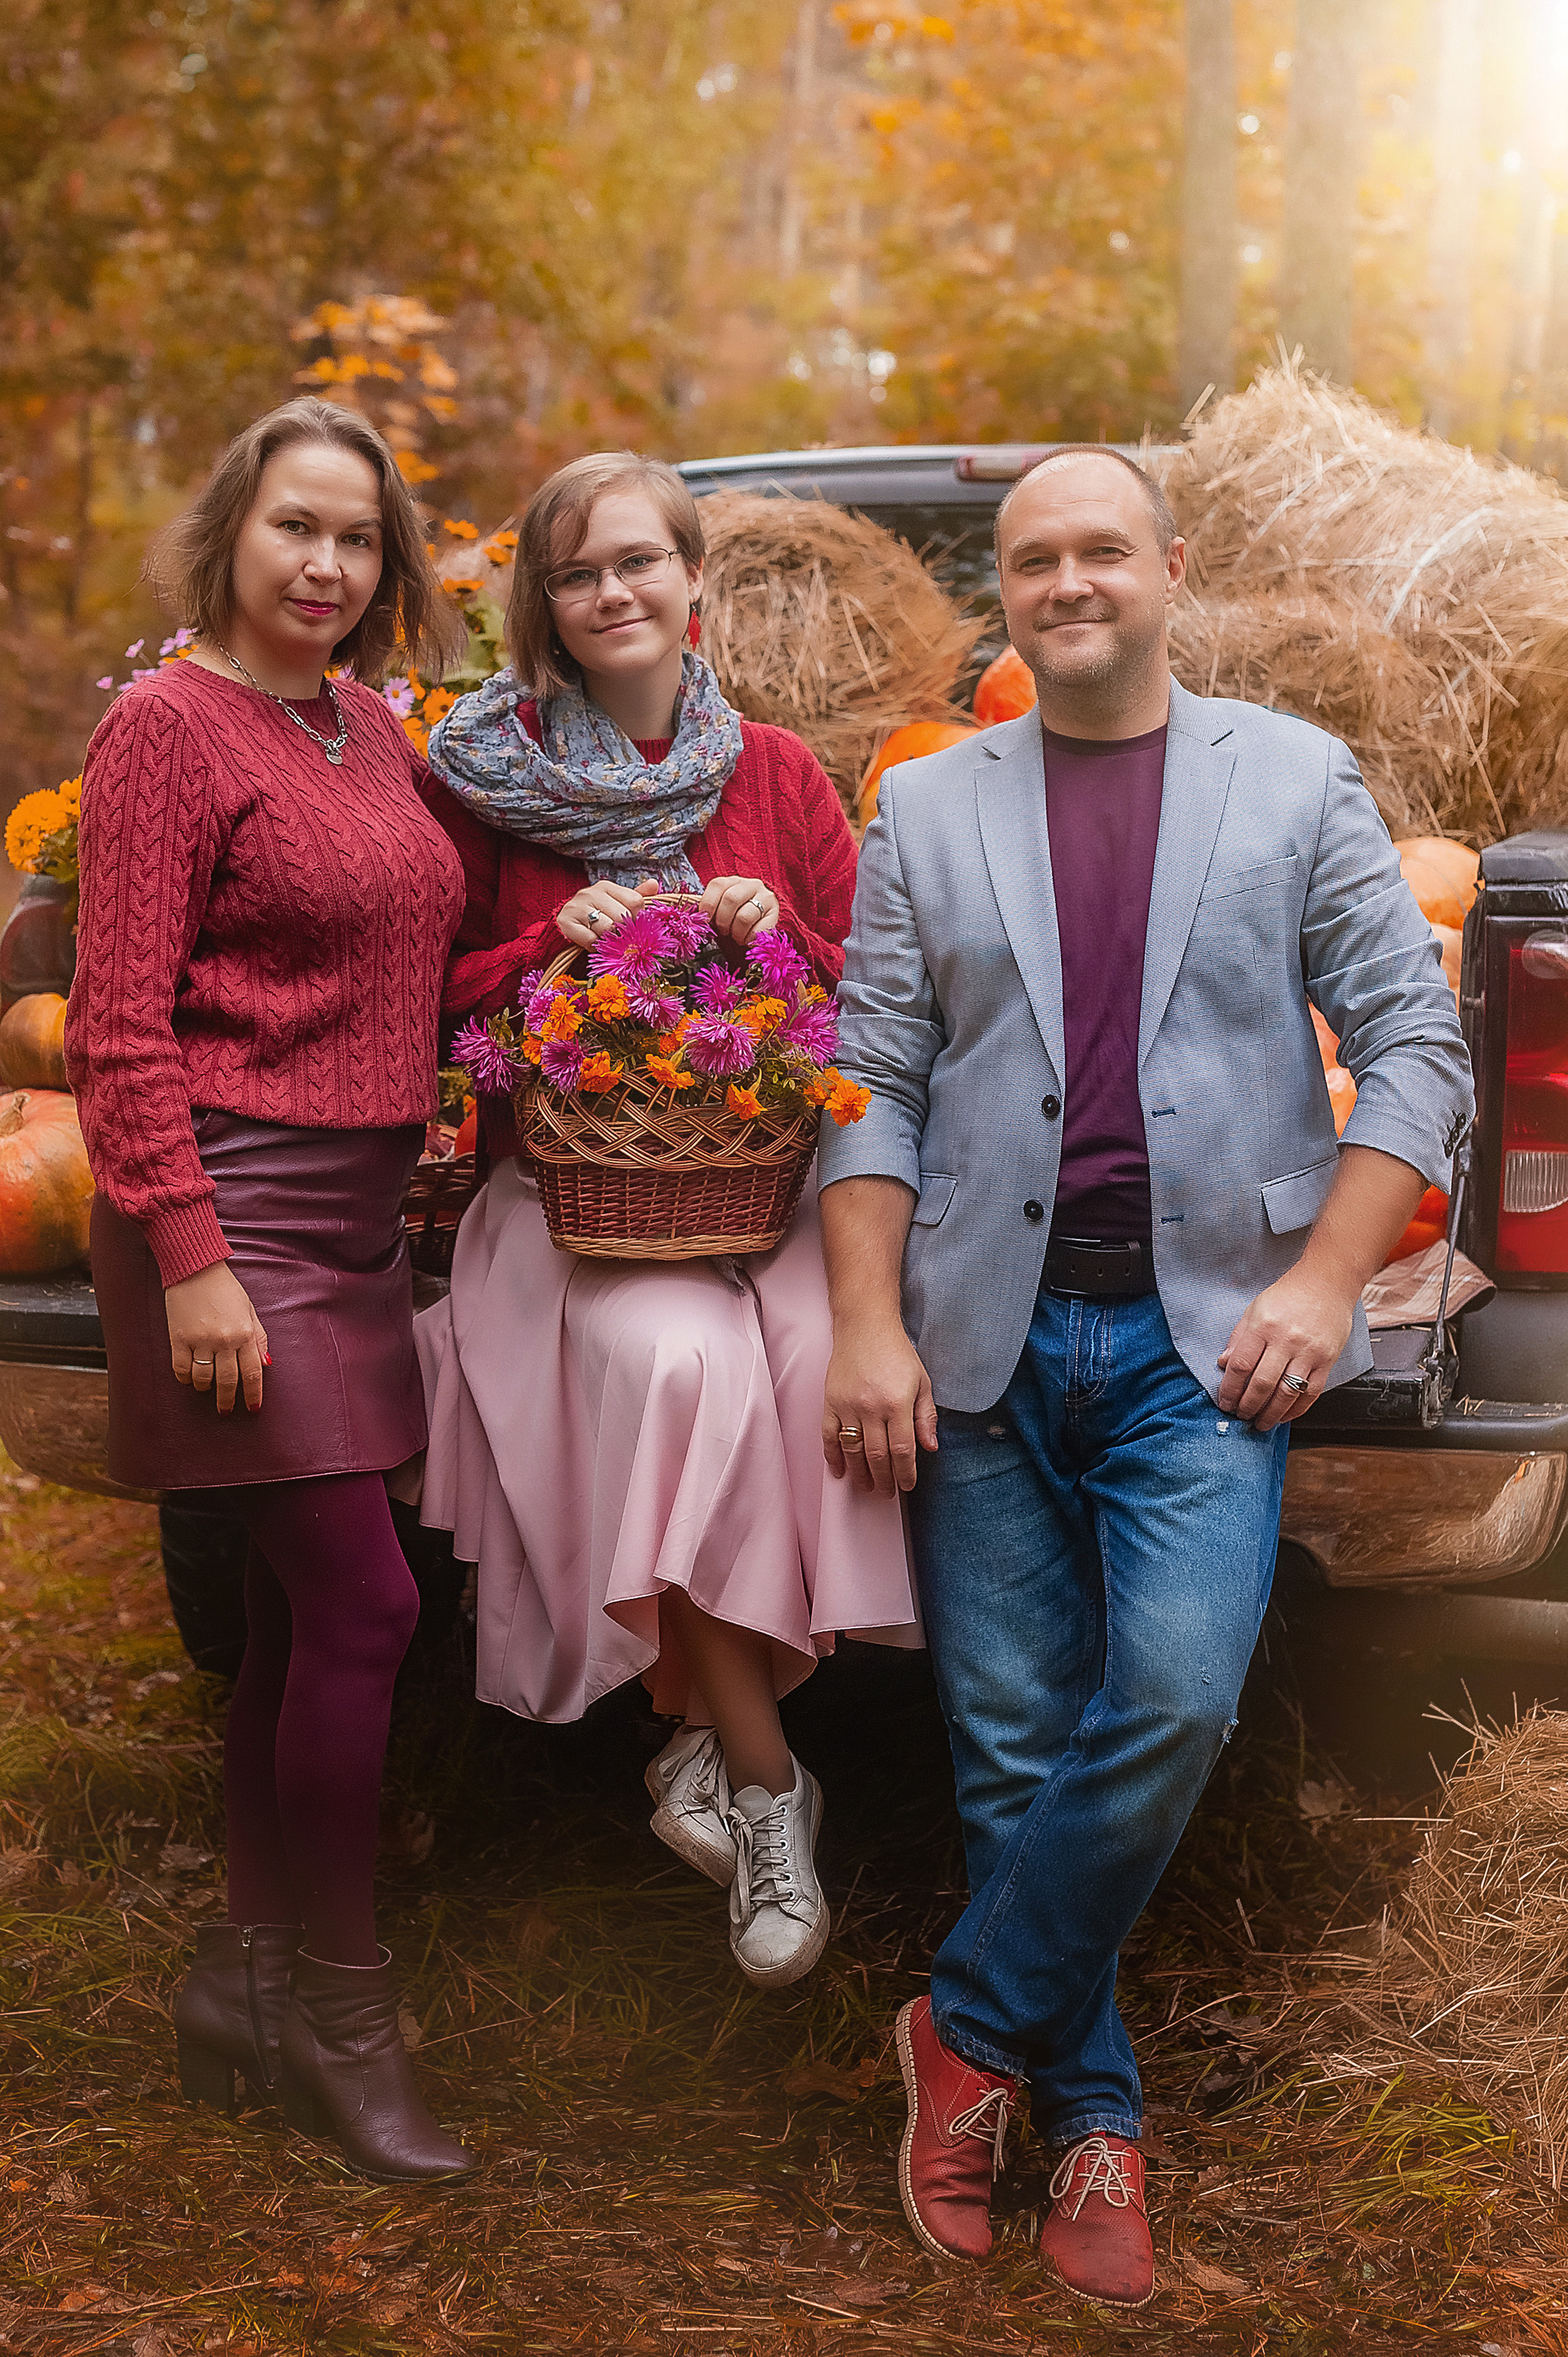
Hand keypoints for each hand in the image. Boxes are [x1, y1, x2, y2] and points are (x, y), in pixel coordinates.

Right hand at [166, 1261, 269, 1414]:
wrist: (195, 1269)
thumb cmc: (225, 1289)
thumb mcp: (249, 1311)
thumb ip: (258, 1338)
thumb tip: (265, 1364)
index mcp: (244, 1333)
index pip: (252, 1373)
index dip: (253, 1394)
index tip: (253, 1408)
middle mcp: (224, 1340)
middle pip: (228, 1381)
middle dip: (228, 1401)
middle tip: (226, 1410)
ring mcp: (200, 1340)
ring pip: (203, 1379)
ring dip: (205, 1388)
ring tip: (206, 1389)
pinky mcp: (178, 1338)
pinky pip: (181, 1368)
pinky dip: (185, 1378)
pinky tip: (189, 1377)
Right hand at [555, 877, 660, 949]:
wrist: (565, 924)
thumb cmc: (596, 914)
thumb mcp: (617, 903)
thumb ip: (636, 896)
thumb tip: (654, 884)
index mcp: (606, 886)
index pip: (635, 901)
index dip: (637, 917)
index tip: (631, 924)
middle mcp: (591, 893)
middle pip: (622, 917)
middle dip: (623, 930)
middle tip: (617, 935)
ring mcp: (577, 906)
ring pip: (607, 929)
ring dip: (608, 939)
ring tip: (604, 938)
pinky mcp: (566, 922)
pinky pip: (590, 940)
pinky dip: (594, 946)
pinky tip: (592, 942)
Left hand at [701, 875, 778, 946]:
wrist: (762, 921)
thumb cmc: (736, 916)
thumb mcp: (722, 908)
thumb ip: (709, 909)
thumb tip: (692, 917)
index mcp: (733, 881)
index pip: (718, 885)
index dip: (708, 904)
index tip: (707, 920)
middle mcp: (751, 885)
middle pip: (731, 899)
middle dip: (723, 921)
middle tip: (723, 931)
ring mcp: (766, 898)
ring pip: (744, 917)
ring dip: (736, 933)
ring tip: (737, 937)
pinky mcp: (775, 914)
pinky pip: (759, 929)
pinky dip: (749, 939)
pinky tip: (748, 939)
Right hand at [823, 1317, 938, 1495]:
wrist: (865, 1326)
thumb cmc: (898, 1353)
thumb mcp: (922, 1382)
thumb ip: (926, 1416)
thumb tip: (930, 1447)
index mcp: (898, 1403)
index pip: (902, 1450)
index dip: (905, 1473)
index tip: (907, 1486)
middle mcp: (871, 1407)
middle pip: (876, 1456)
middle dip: (883, 1479)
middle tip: (886, 1493)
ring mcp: (847, 1405)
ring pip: (853, 1450)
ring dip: (859, 1474)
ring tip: (866, 1487)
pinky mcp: (830, 1401)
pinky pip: (829, 1435)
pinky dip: (833, 1456)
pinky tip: (839, 1470)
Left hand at [1216, 1265, 1355, 1428]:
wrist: (1327, 1283)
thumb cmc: (1288, 1295)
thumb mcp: (1254, 1309)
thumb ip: (1238, 1338)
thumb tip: (1223, 1365)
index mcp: (1263, 1326)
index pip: (1241, 1366)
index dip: (1230, 1389)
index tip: (1225, 1401)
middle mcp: (1286, 1341)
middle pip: (1262, 1384)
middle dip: (1247, 1406)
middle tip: (1240, 1416)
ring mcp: (1309, 1352)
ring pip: (1286, 1393)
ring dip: (1270, 1414)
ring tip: (1260, 1423)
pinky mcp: (1327, 1361)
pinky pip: (1311, 1393)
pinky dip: (1296, 1409)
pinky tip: (1284, 1416)